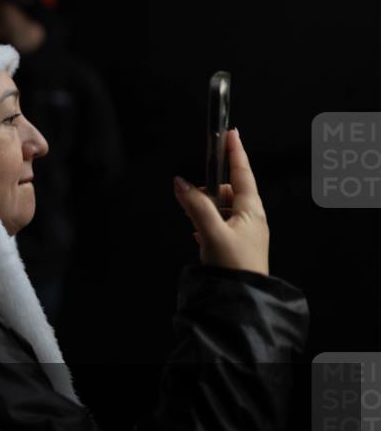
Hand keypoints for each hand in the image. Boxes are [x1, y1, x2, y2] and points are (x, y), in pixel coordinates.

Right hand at [173, 128, 269, 275]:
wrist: (244, 298)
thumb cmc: (235, 267)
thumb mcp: (212, 233)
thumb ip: (195, 206)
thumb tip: (180, 183)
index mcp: (251, 210)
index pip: (242, 173)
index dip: (235, 152)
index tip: (230, 132)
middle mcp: (250, 218)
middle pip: (227, 191)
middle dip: (209, 190)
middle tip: (192, 199)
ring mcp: (244, 232)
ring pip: (221, 209)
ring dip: (206, 211)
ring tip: (196, 225)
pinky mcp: (236, 245)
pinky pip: (219, 224)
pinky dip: (207, 224)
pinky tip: (199, 235)